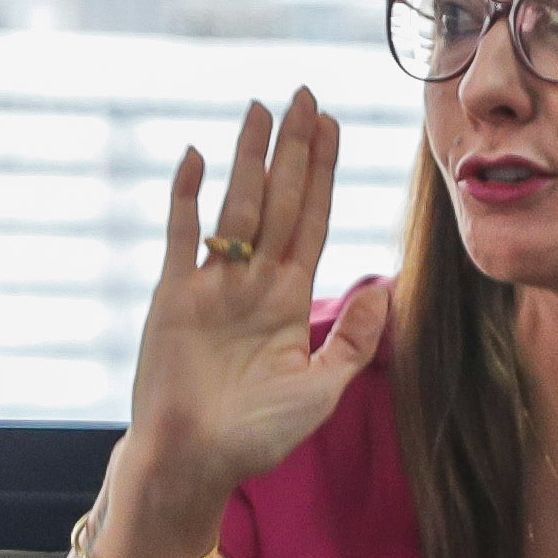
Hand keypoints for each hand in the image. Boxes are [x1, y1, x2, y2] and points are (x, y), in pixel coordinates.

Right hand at [112, 90, 393, 535]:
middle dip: (293, 148)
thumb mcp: (320, 391)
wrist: (194, 463)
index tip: (332, 125)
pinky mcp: (173, 297)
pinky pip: (182, 236)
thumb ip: (351, 341)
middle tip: (304, 94)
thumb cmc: (257, 437)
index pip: (314, 219)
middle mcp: (254, 282)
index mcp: (290, 298)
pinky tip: (195, 156)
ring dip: (249, 158)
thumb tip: (383, 289)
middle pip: (281, 200)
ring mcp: (213, 285)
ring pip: (236, 206)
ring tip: (260, 109)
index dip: (324, 172)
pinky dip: (187, 197)